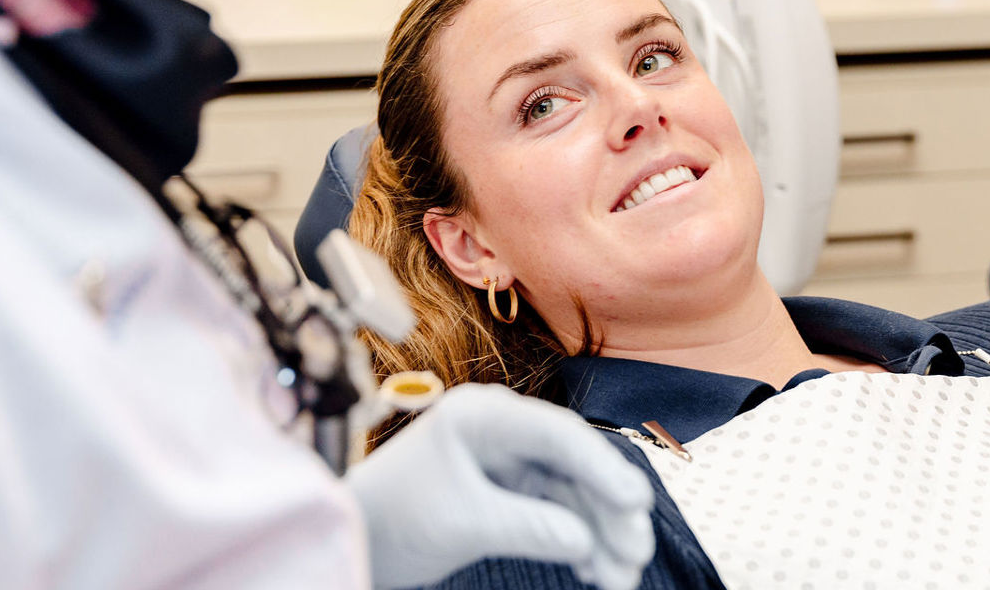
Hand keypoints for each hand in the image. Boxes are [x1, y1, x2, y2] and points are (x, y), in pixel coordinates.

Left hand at [344, 384, 655, 589]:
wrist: (354, 535)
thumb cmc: (393, 516)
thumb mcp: (461, 522)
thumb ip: (526, 527)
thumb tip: (586, 541)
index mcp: (484, 416)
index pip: (558, 434)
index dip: (602, 467)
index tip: (635, 503)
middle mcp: (503, 432)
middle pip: (575, 466)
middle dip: (609, 512)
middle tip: (636, 553)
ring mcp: (508, 461)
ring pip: (572, 493)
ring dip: (601, 533)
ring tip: (623, 575)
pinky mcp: (508, 492)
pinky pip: (556, 512)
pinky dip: (577, 540)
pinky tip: (595, 570)